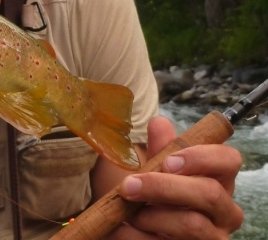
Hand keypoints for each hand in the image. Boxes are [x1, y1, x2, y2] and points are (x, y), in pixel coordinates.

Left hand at [110, 115, 243, 238]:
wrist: (140, 226)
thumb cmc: (153, 194)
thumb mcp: (154, 168)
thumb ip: (159, 148)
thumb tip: (159, 124)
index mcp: (218, 179)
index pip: (229, 159)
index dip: (201, 157)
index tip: (168, 161)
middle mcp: (225, 211)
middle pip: (210, 193)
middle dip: (164, 187)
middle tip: (130, 185)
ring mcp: (215, 237)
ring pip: (193, 224)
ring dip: (152, 216)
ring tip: (128, 212)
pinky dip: (140, 236)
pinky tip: (123, 228)